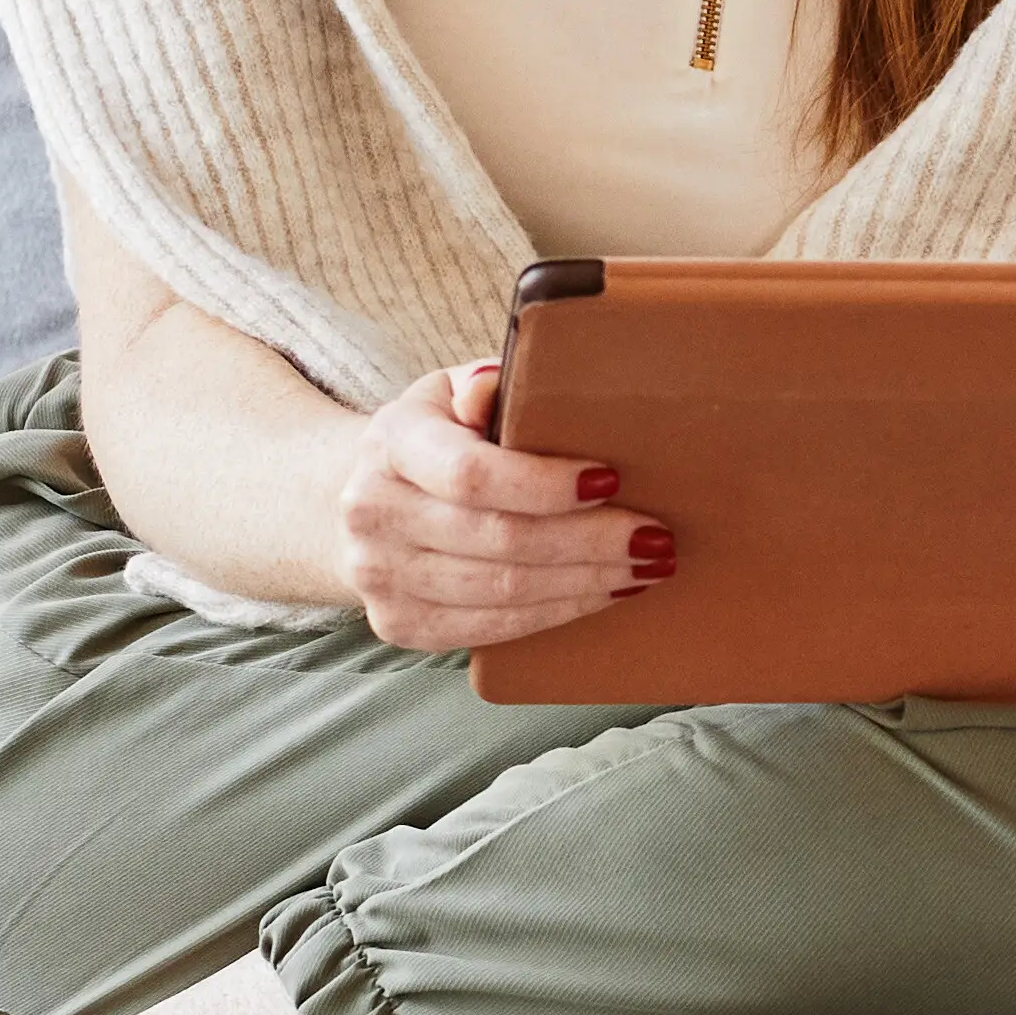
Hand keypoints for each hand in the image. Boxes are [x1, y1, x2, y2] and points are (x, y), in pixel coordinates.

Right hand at [338, 361, 665, 653]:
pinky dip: (558, 613)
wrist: (359, 499)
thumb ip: (484, 386)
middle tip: (656, 538)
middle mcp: (372, 513)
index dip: (546, 484)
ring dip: (587, 583)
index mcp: (390, 443)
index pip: (471, 475)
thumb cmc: (434, 438)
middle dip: (590, 541)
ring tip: (644, 568)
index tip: (610, 481)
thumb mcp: (449, 392)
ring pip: (504, 592)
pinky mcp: (399, 625)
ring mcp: (380, 577)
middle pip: (500, 539)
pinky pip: (493, 628)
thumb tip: (500, 387)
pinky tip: (603, 593)